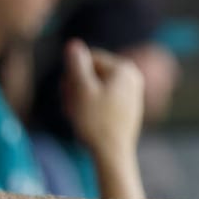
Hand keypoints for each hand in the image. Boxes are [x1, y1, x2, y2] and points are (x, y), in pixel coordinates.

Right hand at [62, 40, 144, 158]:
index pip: (89, 58)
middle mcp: (132, 77)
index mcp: (124, 68)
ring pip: (96, 86)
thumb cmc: (96, 121)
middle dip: (76, 86)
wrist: (113, 154)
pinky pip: (104, 98)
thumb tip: (73, 44)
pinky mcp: (127, 107)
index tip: (66, 93)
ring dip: (80, 97)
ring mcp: (132, 92)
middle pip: (93, 72)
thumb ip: (77, 65)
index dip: (73, 74)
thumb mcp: (82, 90)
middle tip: (67, 105)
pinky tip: (83, 120)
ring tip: (74, 114)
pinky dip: (91, 106)